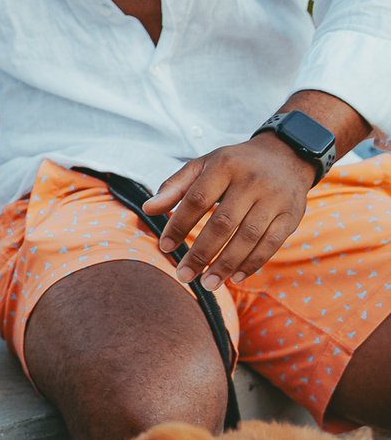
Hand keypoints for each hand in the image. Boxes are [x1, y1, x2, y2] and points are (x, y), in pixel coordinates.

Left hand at [143, 136, 314, 290]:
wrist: (286, 155)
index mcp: (225, 165)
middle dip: (201, 253)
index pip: (197, 199)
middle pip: (223, 223)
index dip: (179, 225)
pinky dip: (251, 263)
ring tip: (207, 284)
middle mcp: (252, 181)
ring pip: (248, 237)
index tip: (164, 247)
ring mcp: (274, 198)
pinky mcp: (291, 215)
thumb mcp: (204, 165)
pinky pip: (270, 244)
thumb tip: (148, 209)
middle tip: (183, 275)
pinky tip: (233, 277)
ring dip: (226, 264)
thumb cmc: (235, 165)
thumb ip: (175, 186)